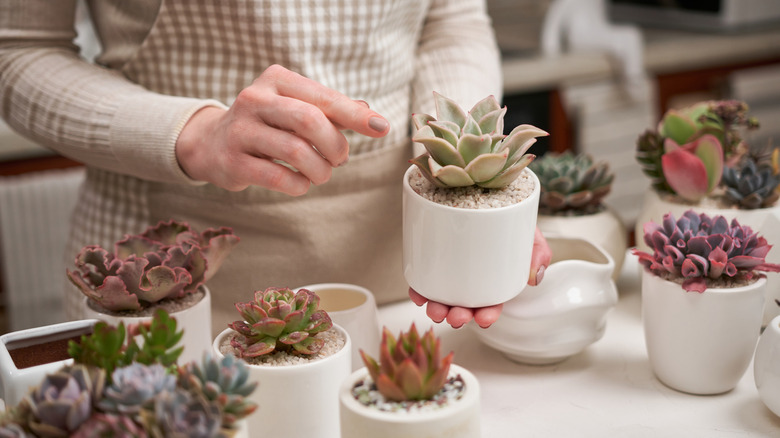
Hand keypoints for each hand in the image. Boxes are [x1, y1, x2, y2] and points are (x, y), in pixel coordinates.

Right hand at [175, 64, 389, 194]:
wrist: (211, 143)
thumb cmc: (268, 125)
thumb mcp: (295, 108)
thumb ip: (332, 111)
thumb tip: (372, 116)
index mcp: (276, 80)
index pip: (324, 97)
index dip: (356, 115)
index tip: (382, 128)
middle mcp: (255, 98)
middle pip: (309, 121)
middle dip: (335, 146)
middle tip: (340, 159)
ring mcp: (240, 130)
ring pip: (296, 151)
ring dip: (320, 170)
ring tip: (321, 173)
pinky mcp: (232, 161)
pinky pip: (278, 177)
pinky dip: (299, 185)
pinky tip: (300, 182)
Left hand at [409, 227, 551, 328]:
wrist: (489, 191)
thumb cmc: (510, 218)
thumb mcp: (529, 232)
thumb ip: (538, 253)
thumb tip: (534, 277)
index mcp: (494, 278)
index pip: (491, 302)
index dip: (487, 314)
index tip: (484, 318)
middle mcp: (471, 278)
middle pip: (464, 304)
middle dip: (459, 316)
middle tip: (456, 316)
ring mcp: (450, 269)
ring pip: (442, 296)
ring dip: (437, 308)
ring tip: (435, 310)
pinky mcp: (433, 256)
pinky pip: (423, 278)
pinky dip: (419, 290)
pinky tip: (418, 294)